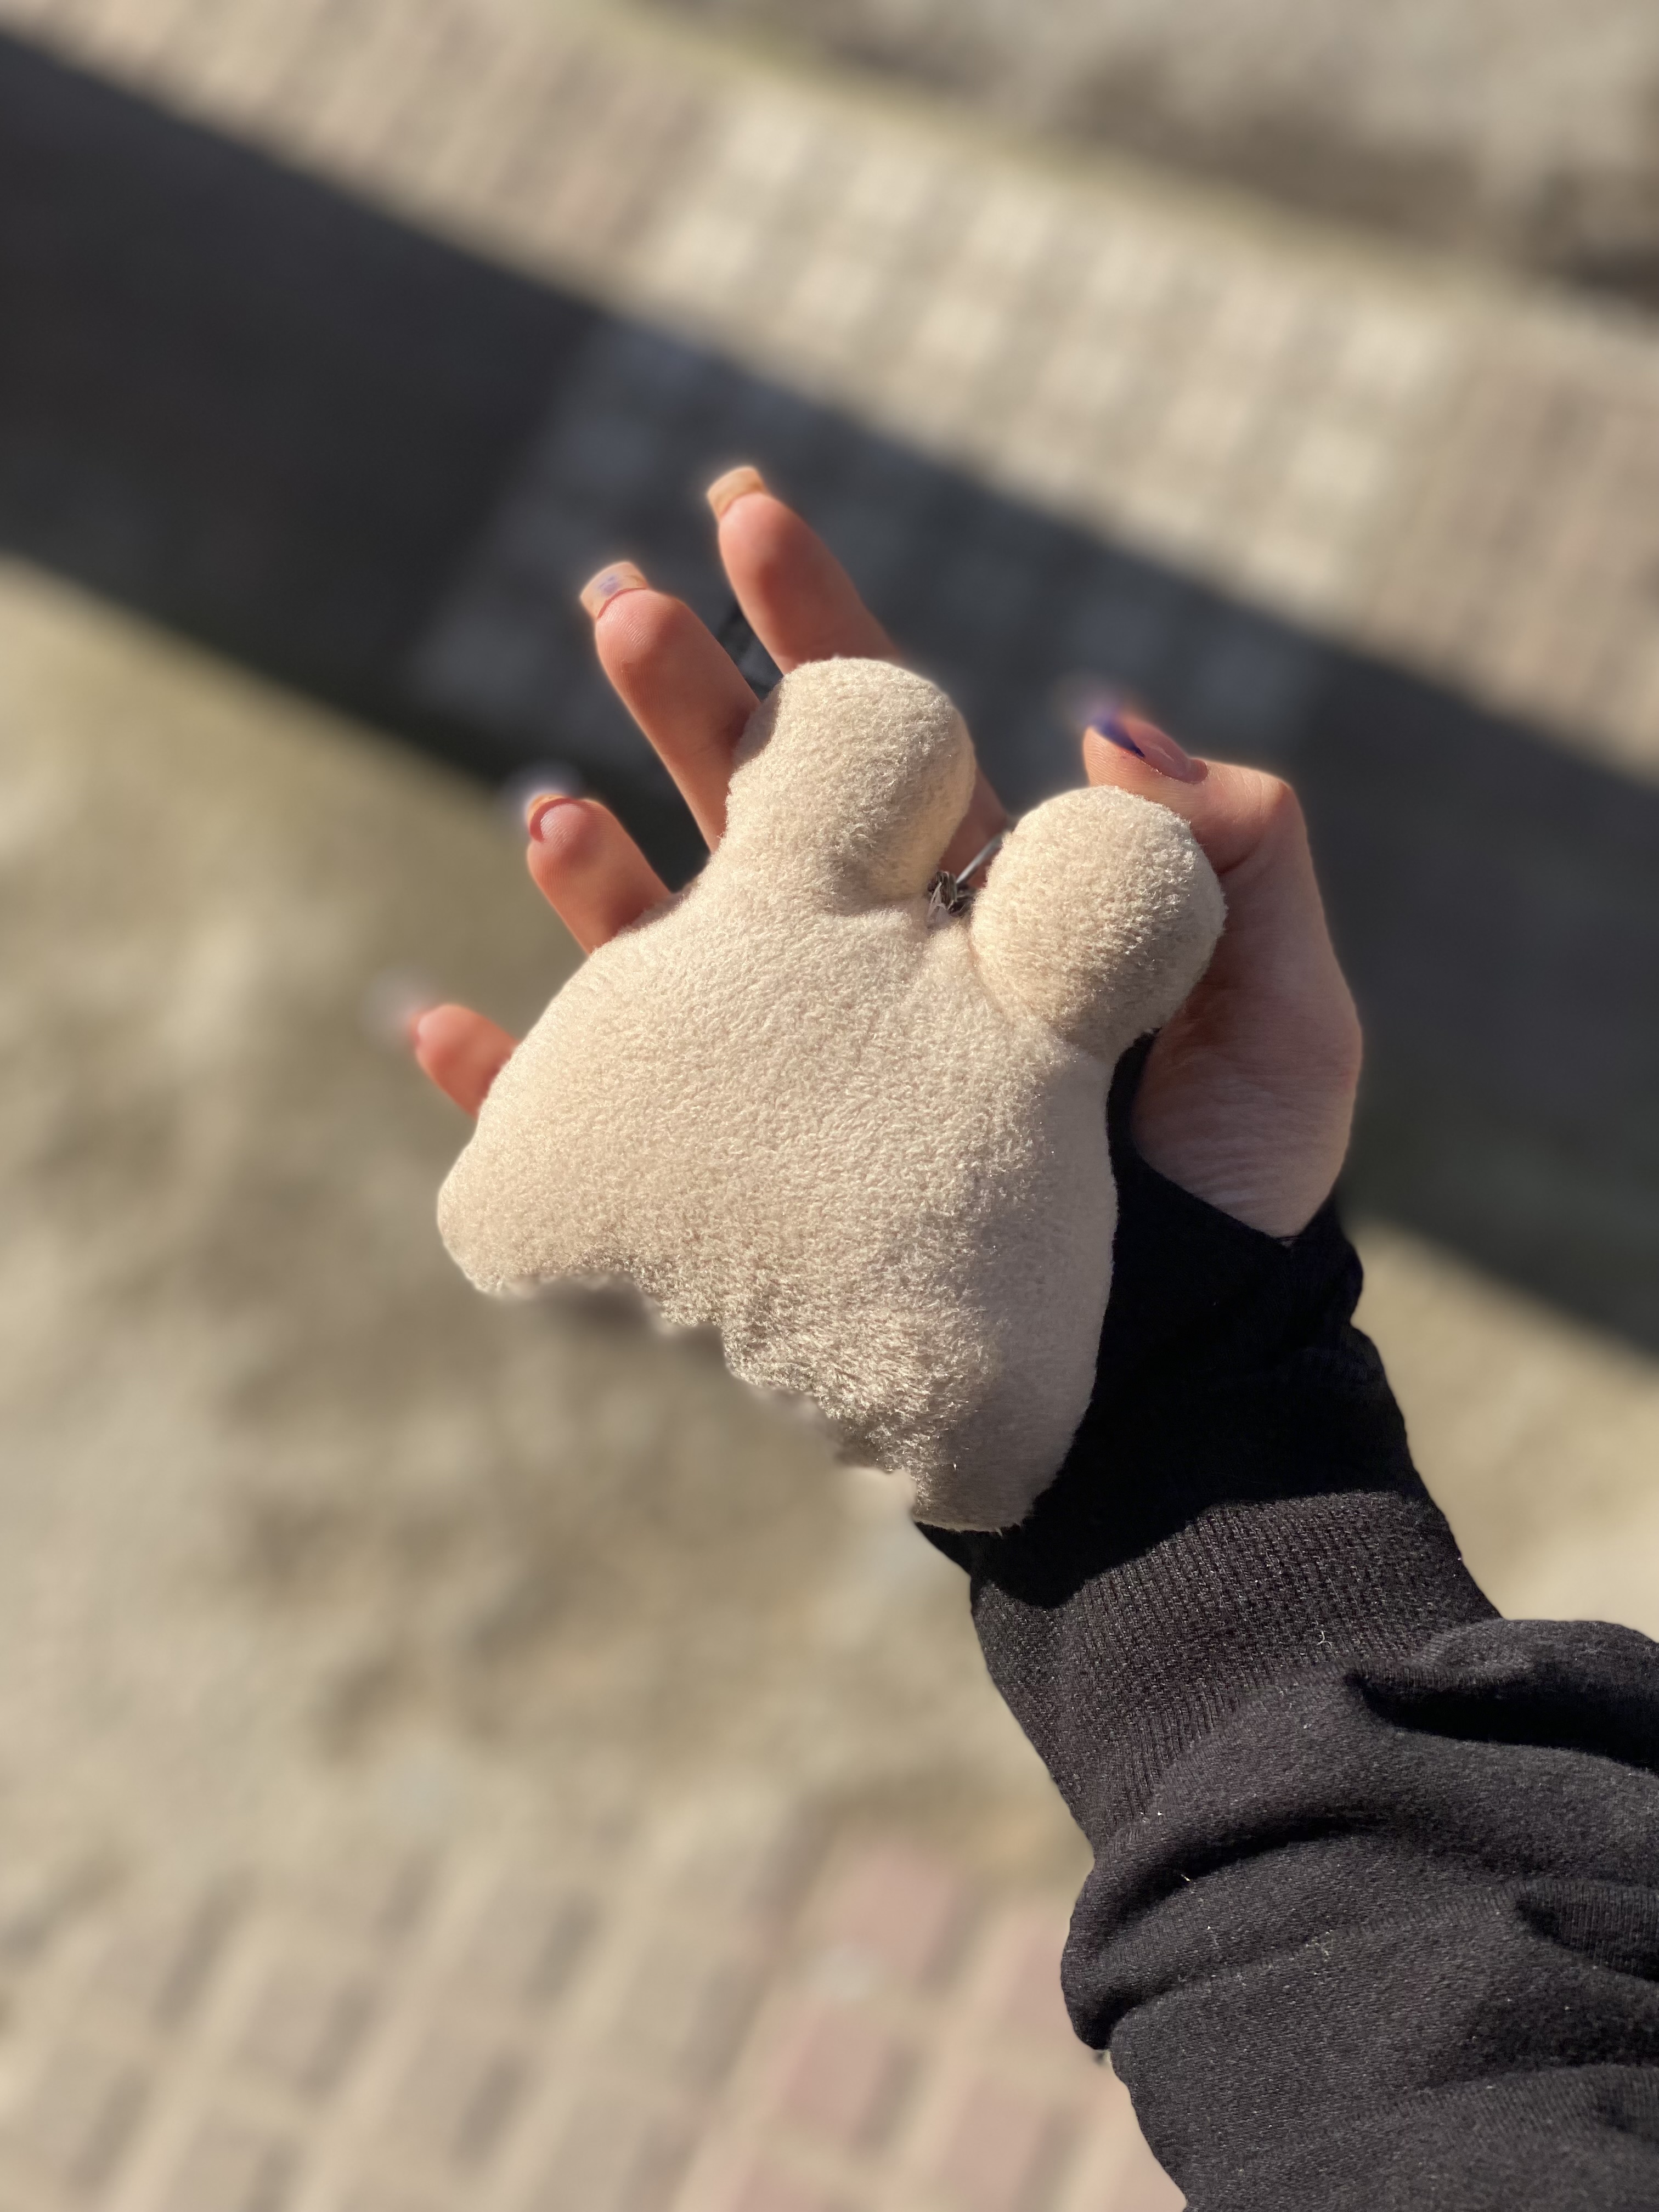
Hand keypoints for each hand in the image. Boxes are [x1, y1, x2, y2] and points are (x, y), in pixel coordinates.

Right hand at [414, 470, 1358, 1238]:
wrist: (1176, 1389)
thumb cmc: (1236, 1212)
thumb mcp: (1286, 1023)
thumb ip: (1238, 857)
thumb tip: (1107, 715)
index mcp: (986, 923)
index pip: (890, 752)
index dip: (820, 633)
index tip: (748, 519)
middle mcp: (885, 986)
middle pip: (760, 821)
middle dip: (688, 709)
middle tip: (613, 603)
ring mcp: (811, 1085)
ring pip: (674, 956)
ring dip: (597, 878)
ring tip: (543, 805)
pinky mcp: (756, 1192)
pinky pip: (608, 1125)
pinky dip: (515, 1081)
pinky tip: (440, 1030)